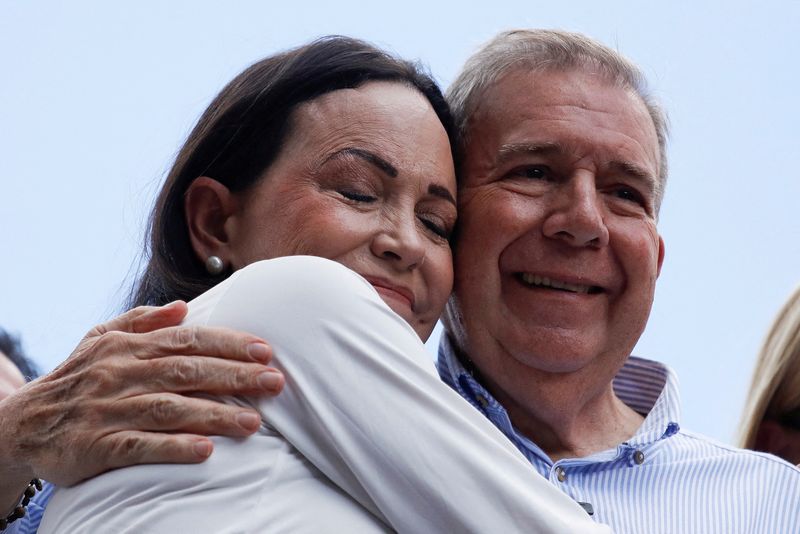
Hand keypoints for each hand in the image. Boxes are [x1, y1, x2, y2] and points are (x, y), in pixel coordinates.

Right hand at [0, 301, 283, 498]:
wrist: (23, 424)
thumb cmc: (78, 377)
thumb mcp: (101, 339)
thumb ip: (143, 321)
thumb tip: (184, 306)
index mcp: (129, 347)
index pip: (189, 340)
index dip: (230, 344)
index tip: (267, 352)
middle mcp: (121, 374)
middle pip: (188, 372)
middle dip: (236, 376)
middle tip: (275, 383)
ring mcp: (109, 410)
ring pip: (170, 409)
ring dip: (215, 415)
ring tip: (254, 423)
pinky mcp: (97, 446)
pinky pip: (139, 447)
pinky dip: (173, 448)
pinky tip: (206, 451)